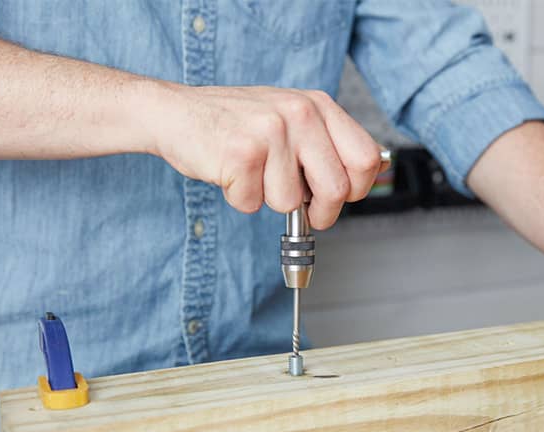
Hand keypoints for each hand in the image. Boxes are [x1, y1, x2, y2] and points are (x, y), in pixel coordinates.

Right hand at [144, 83, 383, 228]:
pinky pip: (253, 203)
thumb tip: (366, 177)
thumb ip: (326, 143)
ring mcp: (270, 131)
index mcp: (318, 105)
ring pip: (290, 202)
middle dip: (321, 213)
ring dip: (269, 199)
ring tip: (253, 173)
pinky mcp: (241, 153)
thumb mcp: (292, 119)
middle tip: (305, 211)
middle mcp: (300, 113)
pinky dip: (241, 199)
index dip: (355, 190)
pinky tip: (232, 173)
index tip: (338, 198)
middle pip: (337, 190)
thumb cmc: (236, 122)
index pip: (365, 159)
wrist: (177, 112)